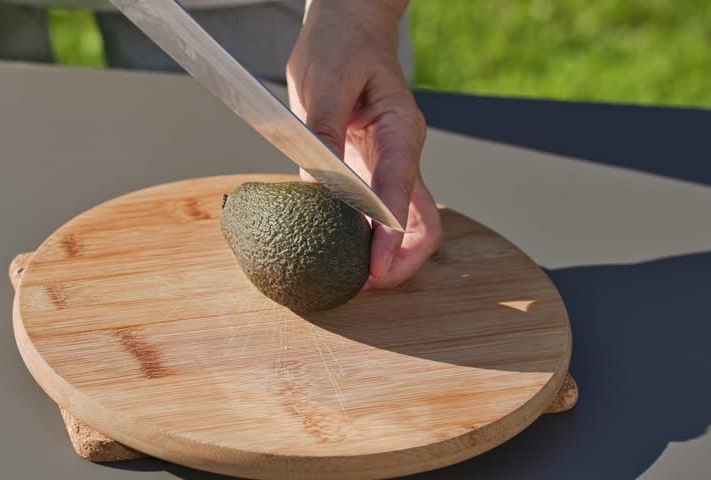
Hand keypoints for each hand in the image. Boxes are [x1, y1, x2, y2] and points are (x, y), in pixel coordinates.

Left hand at [287, 0, 441, 288]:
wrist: (348, 26)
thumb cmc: (340, 46)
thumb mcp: (324, 85)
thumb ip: (324, 136)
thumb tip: (320, 189)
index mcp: (401, 129)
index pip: (403, 194)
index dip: (389, 238)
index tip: (374, 270)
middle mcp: (403, 152)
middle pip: (423, 223)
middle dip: (402, 262)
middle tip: (367, 288)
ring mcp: (391, 163)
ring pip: (406, 224)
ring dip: (387, 256)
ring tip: (355, 281)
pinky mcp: (372, 168)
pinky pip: (380, 212)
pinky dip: (368, 238)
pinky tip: (344, 252)